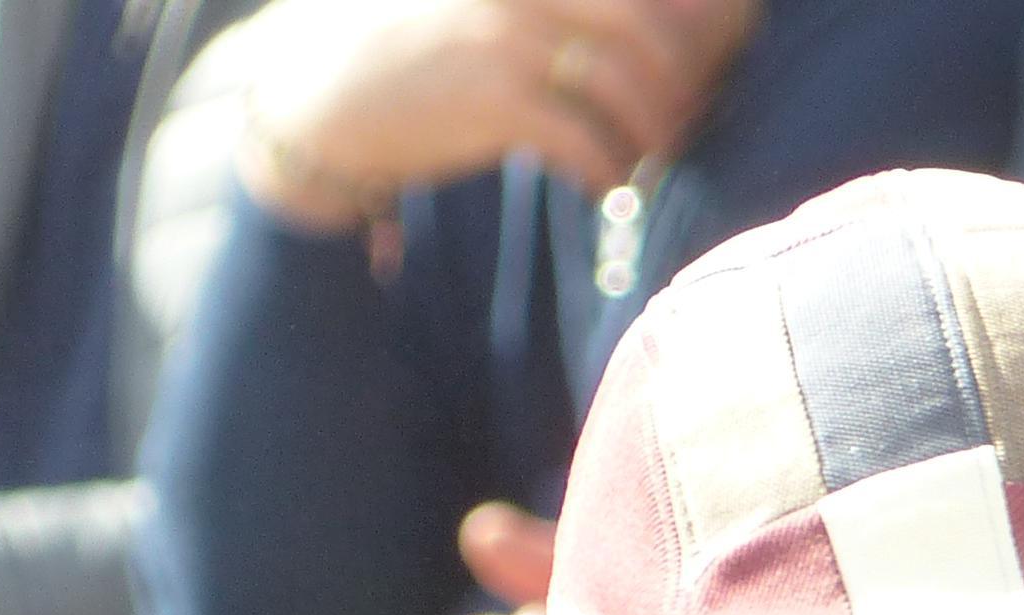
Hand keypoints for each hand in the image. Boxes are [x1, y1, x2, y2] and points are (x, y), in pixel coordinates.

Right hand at [238, 0, 757, 217]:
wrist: (319, 96)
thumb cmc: (403, 50)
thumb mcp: (471, 6)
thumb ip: (540, 11)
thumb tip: (628, 31)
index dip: (683, 19)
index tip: (704, 52)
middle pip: (643, 28)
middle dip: (676, 82)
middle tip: (678, 120)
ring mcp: (507, 38)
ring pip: (625, 87)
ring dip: (650, 134)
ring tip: (646, 160)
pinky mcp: (496, 100)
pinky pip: (586, 142)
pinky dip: (608, 171)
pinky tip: (604, 187)